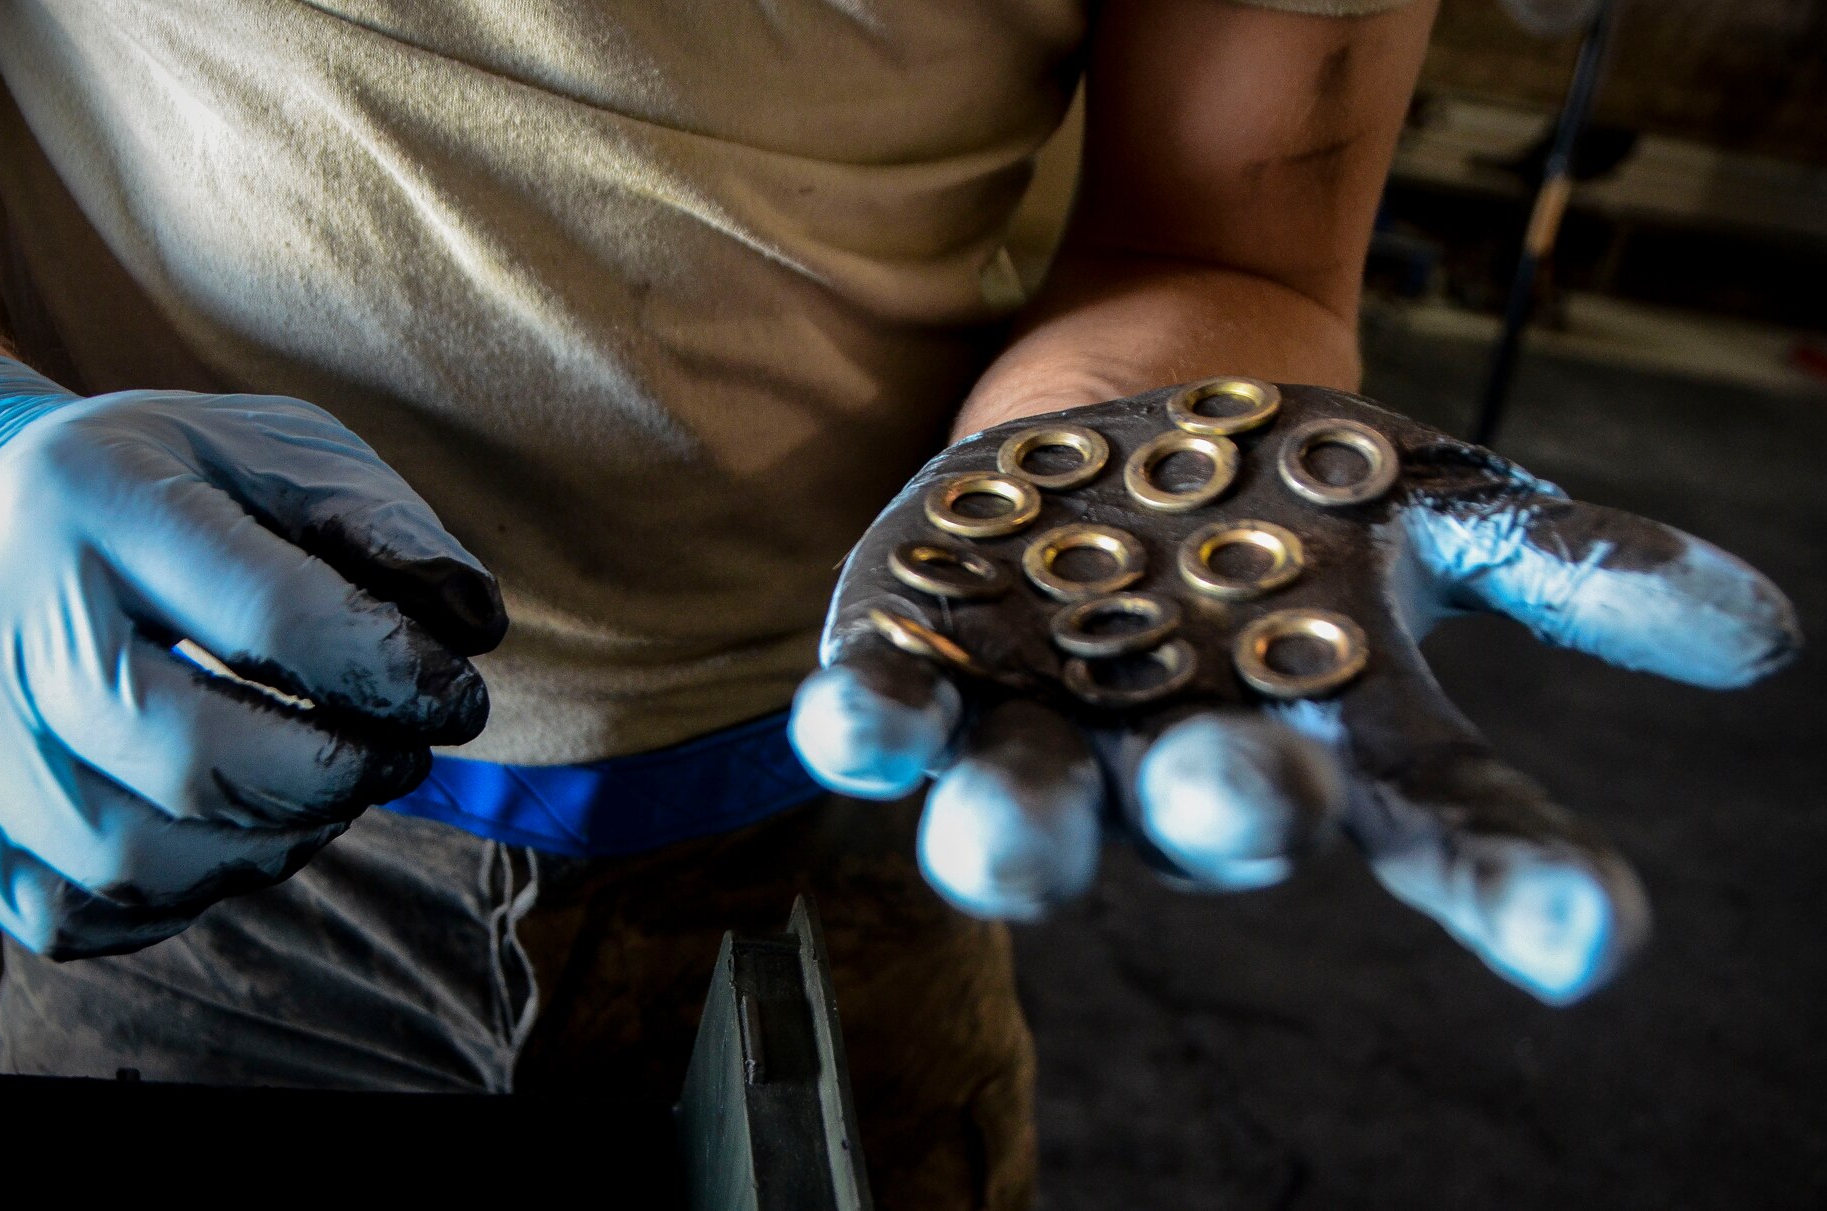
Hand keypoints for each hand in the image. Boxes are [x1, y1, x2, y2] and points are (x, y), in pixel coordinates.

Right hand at [0, 356, 503, 957]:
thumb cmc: (165, 484)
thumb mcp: (278, 452)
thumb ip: (387, 525)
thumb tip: (476, 625)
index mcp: (91, 495)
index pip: (269, 615)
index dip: (393, 675)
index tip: (459, 701)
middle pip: (189, 761)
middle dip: (333, 780)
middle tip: (395, 759)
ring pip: (131, 860)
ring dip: (269, 848)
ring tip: (319, 792)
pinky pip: (72, 914)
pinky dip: (179, 896)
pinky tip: (226, 833)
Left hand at [791, 378, 1796, 1003]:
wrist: (1123, 410)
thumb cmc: (1288, 485)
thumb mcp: (1434, 500)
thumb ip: (1567, 560)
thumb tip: (1758, 635)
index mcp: (1325, 738)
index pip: (1442, 826)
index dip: (1515, 883)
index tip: (1592, 936)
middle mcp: (1180, 762)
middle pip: (1213, 820)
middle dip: (1232, 814)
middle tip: (1258, 801)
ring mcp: (1038, 725)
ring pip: (1027, 814)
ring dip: (1014, 834)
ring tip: (1007, 848)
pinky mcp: (919, 667)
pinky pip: (888, 725)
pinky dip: (870, 728)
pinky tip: (862, 719)